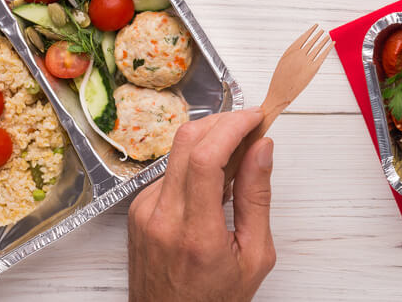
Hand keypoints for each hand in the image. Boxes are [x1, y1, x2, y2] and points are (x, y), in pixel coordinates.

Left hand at [128, 109, 275, 301]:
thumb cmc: (215, 300)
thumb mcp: (255, 256)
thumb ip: (258, 198)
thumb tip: (262, 148)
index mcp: (195, 233)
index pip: (204, 158)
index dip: (232, 127)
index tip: (256, 117)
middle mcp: (161, 217)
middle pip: (185, 142)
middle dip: (223, 121)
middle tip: (252, 124)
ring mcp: (144, 212)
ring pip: (177, 152)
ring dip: (211, 141)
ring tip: (240, 155)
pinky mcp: (138, 211)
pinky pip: (171, 171)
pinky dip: (196, 163)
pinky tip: (216, 181)